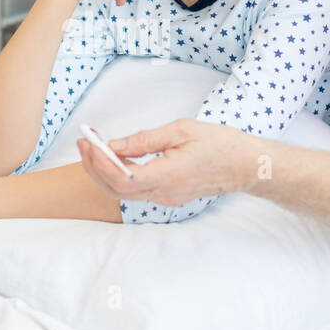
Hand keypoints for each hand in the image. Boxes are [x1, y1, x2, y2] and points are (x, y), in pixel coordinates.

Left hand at [76, 118, 258, 206]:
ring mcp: (167, 198)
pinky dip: (120, 174)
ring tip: (95, 146)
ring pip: (124, 193)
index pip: (123, 179)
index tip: (88, 142)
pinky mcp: (169, 196)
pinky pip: (137, 190)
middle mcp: (165, 192)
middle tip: (83, 143)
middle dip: (93, 167)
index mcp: (168, 175)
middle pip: (116, 190)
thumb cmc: (219, 143)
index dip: (99, 163)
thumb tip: (114, 144)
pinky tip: (117, 156)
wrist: (246, 165)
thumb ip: (145, 140)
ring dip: (104, 171)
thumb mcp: (181, 130)